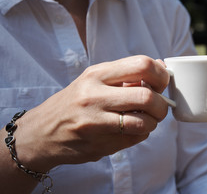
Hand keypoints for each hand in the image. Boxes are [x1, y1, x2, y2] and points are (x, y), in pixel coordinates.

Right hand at [14, 55, 169, 171]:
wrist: (42, 132)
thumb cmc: (75, 101)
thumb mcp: (96, 79)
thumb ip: (128, 73)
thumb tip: (162, 67)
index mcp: (97, 74)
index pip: (142, 65)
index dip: (161, 75)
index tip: (162, 82)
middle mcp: (94, 96)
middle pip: (147, 97)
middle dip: (162, 104)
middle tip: (160, 106)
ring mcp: (95, 123)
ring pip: (145, 122)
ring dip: (154, 122)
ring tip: (146, 119)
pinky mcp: (98, 145)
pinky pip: (136, 139)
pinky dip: (142, 134)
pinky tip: (132, 130)